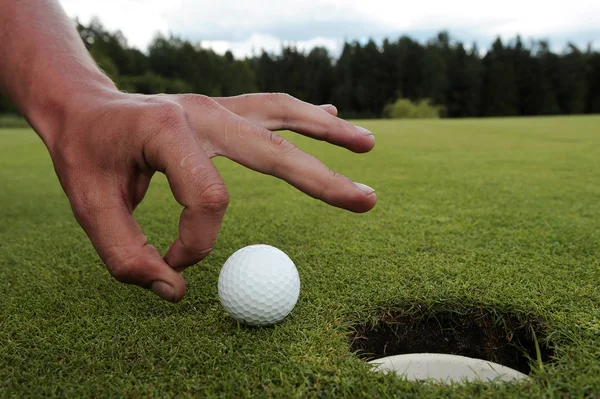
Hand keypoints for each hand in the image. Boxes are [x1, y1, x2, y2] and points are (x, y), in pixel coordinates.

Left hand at [49, 91, 375, 301]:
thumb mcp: (89, 206)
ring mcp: (216, 107)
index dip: (195, 243)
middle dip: (323, 179)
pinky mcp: (221, 110)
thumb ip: (126, 255)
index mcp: (169, 131)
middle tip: (367, 199)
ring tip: (368, 143)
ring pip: (283, 116)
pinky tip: (331, 116)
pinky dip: (305, 116)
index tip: (170, 261)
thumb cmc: (85, 152)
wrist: (80, 105)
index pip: (209, 200)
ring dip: (328, 132)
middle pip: (274, 151)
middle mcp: (203, 113)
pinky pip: (271, 109)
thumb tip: (175, 291)